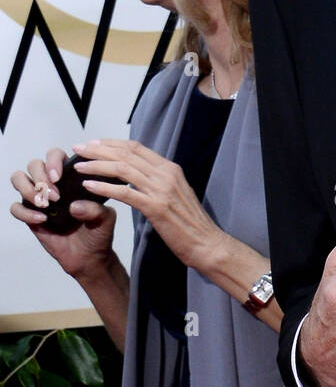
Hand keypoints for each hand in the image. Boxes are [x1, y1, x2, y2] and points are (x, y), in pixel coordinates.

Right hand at [10, 147, 116, 280]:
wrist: (90, 256)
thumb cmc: (98, 232)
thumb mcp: (105, 218)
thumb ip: (95, 209)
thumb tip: (75, 206)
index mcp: (70, 178)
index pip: (55, 156)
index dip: (53, 160)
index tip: (59, 176)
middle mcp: (51, 184)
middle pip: (34, 164)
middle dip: (41, 176)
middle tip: (56, 195)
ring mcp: (38, 199)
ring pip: (19, 179)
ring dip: (28, 189)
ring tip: (46, 205)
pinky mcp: (29, 216)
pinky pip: (16, 207)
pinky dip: (25, 212)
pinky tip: (42, 220)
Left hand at [71, 138, 219, 271]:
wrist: (206, 243)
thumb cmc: (189, 224)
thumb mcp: (175, 195)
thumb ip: (158, 182)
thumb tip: (138, 177)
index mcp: (170, 169)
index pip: (136, 147)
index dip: (112, 143)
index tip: (93, 143)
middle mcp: (167, 174)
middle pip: (126, 154)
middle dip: (99, 149)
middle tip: (78, 148)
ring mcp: (162, 190)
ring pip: (122, 169)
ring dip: (97, 165)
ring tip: (78, 166)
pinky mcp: (156, 207)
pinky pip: (124, 192)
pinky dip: (104, 187)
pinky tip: (89, 186)